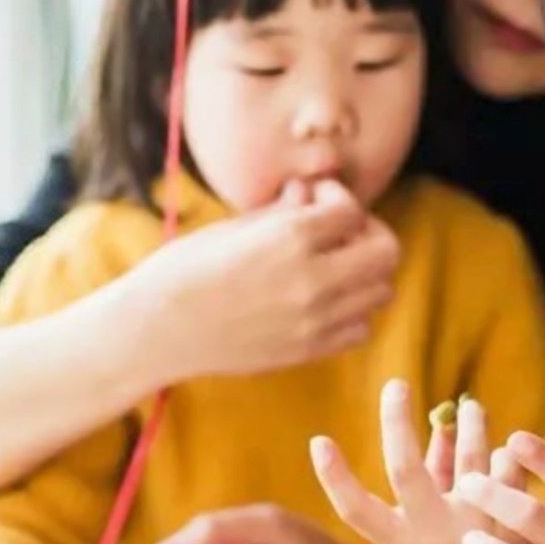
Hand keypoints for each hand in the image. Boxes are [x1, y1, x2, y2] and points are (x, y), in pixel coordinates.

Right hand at [137, 179, 398, 382]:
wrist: (158, 331)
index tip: (317, 199)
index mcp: (291, 239)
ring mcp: (315, 320)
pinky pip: (360, 328)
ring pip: (381, 291)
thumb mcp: (232, 227)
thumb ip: (282, 211)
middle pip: (386, 251)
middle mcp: (313, 280)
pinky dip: (353, 311)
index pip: (354, 210)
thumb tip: (309, 193)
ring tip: (332, 265)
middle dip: (368, 232)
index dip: (339, 197)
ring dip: (364, 272)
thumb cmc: (184, 270)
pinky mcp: (309, 350)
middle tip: (339, 231)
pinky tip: (323, 300)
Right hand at [310, 380, 531, 543]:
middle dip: (396, 424)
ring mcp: (474, 536)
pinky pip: (513, 477)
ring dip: (471, 427)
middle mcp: (433, 538)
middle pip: (405, 473)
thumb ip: (436, 469)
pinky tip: (518, 448)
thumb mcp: (432, 522)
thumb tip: (444, 418)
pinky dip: (512, 457)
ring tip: (471, 408)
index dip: (334, 478)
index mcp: (403, 542)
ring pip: (470, 465)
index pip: (357, 512)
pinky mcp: (515, 533)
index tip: (319, 441)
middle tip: (395, 385)